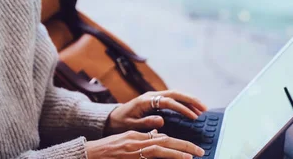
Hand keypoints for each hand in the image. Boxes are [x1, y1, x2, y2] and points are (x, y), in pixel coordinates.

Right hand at [85, 129, 204, 158]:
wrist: (91, 154)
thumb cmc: (107, 149)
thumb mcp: (127, 140)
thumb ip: (143, 139)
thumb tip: (158, 138)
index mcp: (138, 136)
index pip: (162, 138)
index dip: (178, 143)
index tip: (191, 148)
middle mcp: (138, 141)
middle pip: (166, 141)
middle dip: (184, 146)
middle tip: (200, 151)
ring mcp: (134, 149)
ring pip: (161, 148)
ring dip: (178, 151)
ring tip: (193, 155)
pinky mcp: (132, 155)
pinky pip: (151, 156)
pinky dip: (165, 156)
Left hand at [105, 90, 208, 135]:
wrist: (112, 117)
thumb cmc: (120, 122)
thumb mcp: (130, 125)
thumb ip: (145, 122)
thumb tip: (162, 120)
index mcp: (145, 100)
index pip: (168, 102)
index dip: (182, 109)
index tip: (193, 117)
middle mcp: (151, 95)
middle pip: (175, 93)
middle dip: (190, 100)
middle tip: (204, 108)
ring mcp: (154, 96)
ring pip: (175, 95)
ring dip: (189, 100)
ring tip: (202, 109)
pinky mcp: (155, 100)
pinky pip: (172, 99)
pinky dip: (183, 103)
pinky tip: (191, 109)